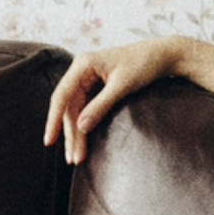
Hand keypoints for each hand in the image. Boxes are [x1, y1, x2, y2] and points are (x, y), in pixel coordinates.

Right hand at [43, 36, 188, 165]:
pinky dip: (85, 125)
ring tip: (77, 158)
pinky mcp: (95, 87)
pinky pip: (85, 109)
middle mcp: (81, 70)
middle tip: (74, 159)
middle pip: (68, 107)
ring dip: (76, 134)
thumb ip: (101, 105)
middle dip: (70, 134)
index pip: (62, 95)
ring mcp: (87, 79)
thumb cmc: (145, 64)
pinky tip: (82, 141)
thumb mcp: (123, 85)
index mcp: (83, 64)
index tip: (49, 140)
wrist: (163, 55)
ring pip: (76, 111)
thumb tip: (81, 127)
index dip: (54, 120)